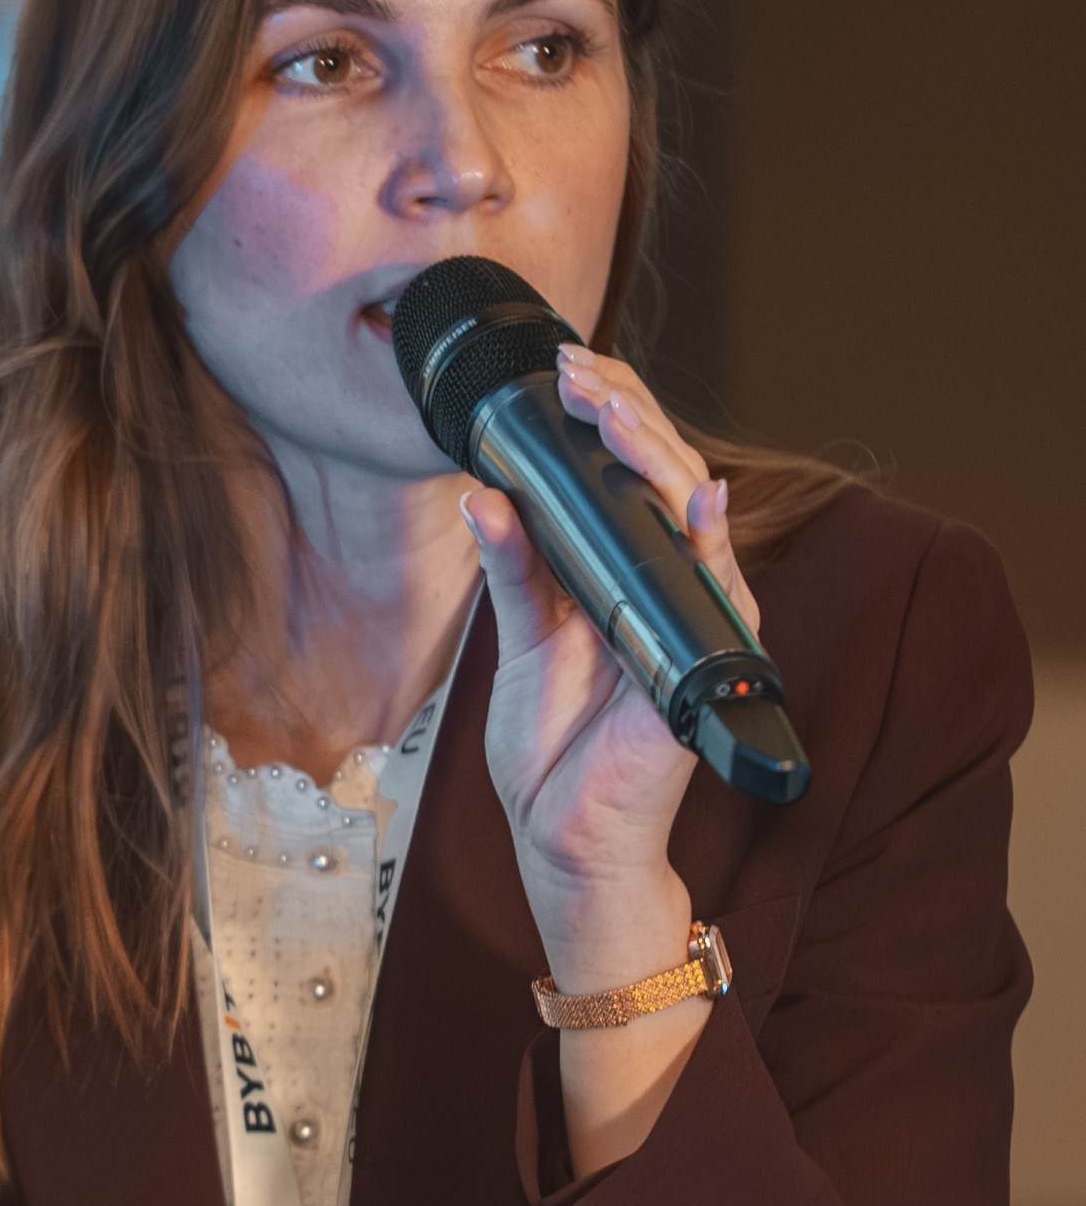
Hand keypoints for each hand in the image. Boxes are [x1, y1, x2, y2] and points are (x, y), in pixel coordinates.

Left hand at [460, 341, 757, 991]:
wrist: (564, 835)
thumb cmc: (552, 749)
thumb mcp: (522, 641)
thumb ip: (513, 568)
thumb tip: (486, 493)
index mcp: (617, 571)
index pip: (626, 471)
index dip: (604, 414)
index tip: (564, 370)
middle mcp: (664, 583)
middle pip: (663, 473)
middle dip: (626, 412)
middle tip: (581, 371)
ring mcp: (692, 614)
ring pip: (694, 510)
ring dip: (654, 453)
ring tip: (611, 408)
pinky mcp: (707, 657)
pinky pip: (718, 585)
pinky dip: (709, 538)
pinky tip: (698, 498)